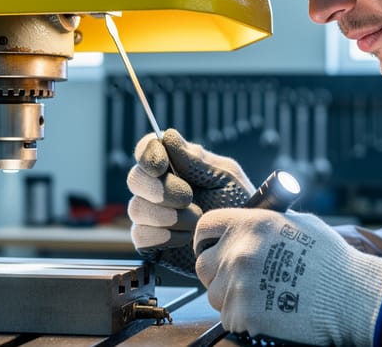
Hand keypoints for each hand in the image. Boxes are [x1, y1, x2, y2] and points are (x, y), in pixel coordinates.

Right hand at [127, 128, 254, 276]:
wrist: (245, 245)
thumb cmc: (240, 206)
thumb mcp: (227, 178)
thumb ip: (197, 160)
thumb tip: (168, 137)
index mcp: (177, 164)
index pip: (147, 149)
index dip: (148, 154)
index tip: (161, 166)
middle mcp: (159, 187)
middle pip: (135, 178)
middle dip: (161, 189)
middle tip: (187, 197)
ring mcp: (153, 215)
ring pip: (136, 208)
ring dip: (168, 215)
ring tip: (197, 219)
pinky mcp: (152, 242)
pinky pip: (140, 236)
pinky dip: (163, 237)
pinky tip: (186, 237)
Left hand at [195, 209, 381, 345]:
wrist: (351, 296)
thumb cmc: (331, 260)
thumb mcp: (298, 223)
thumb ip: (265, 221)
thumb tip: (248, 222)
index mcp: (250, 224)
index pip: (206, 227)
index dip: (207, 239)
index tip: (212, 247)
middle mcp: (239, 252)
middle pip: (203, 265)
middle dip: (217, 271)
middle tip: (239, 278)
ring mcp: (238, 285)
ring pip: (214, 294)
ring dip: (231, 297)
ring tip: (261, 296)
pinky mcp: (243, 314)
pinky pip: (229, 318)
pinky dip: (243, 318)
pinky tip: (267, 311)